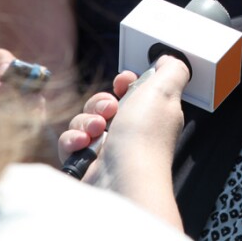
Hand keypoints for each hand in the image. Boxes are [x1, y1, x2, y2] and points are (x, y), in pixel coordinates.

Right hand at [57, 56, 190, 183]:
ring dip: (86, 120)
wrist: (123, 180)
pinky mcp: (85, 164)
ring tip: (96, 131)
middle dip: (101, 101)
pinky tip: (83, 144)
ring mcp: (107, 150)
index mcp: (151, 115)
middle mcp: (130, 133)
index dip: (124, 82)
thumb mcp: (165, 90)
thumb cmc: (144, 137)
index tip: (124, 81)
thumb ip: (171, 70)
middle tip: (111, 111)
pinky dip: (72, 140)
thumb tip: (168, 60)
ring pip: (83, 121)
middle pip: (104, 104)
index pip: (132, 92)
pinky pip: (69, 142)